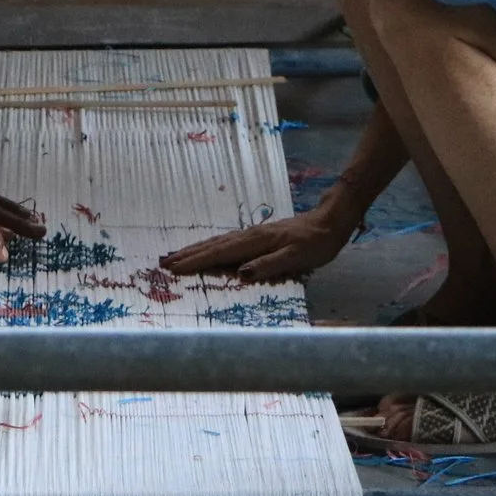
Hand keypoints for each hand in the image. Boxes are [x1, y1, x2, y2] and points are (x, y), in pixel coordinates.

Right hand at [157, 202, 355, 282]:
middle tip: (163, 263)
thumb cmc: (317, 244)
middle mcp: (250, 236)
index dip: (196, 262)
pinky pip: (227, 243)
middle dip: (188, 255)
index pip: (219, 254)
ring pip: (218, 243)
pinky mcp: (258, 236)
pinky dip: (211, 247)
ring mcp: (253, 234)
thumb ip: (269, 265)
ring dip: (196, 250)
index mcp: (256, 242)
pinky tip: (207, 251)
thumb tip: (240, 273)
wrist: (331, 222)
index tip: (174, 269)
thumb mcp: (297, 258)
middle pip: (212, 246)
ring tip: (176, 256)